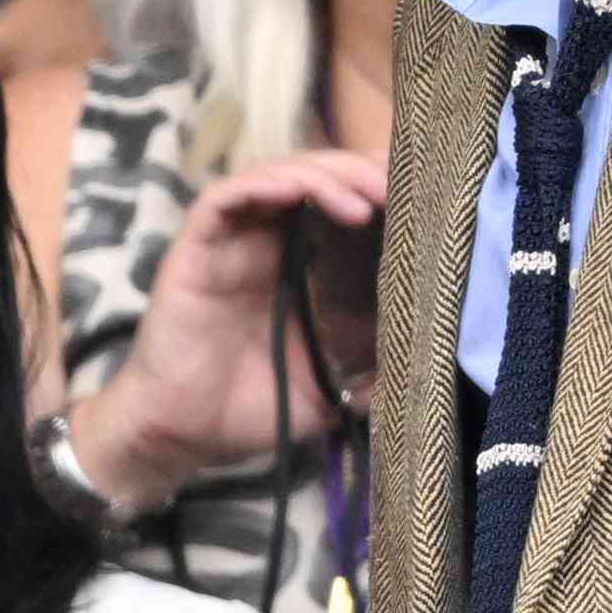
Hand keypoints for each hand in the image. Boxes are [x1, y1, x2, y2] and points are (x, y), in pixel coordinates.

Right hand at [67, 150, 388, 510]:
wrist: (184, 439)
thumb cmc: (254, 409)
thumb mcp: (331, 384)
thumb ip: (372, 366)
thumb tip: (428, 354)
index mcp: (299, 263)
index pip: (341, 201)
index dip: (376, 188)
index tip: (420, 194)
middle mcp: (266, 241)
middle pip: (315, 176)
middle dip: (359, 173)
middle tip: (397, 189)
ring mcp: (230, 241)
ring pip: (276, 174)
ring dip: (322, 176)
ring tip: (363, 200)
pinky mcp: (195, 248)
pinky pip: (223, 197)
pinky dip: (261, 184)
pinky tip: (296, 192)